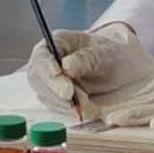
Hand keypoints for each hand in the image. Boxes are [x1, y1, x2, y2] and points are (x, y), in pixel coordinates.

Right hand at [26, 24, 153, 118]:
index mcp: (56, 42)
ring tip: (89, 100)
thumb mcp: (102, 53)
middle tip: (79, 99)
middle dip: (57, 92)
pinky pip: (56, 107)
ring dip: (66, 104)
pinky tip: (87, 106)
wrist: (115, 66)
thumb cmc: (108, 54)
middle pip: (38, 79)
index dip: (49, 73)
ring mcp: (47, 79)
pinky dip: (71, 110)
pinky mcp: (53, 95)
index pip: (42, 57)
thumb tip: (66, 67)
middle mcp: (46, 60)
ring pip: (45, 96)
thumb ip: (85, 59)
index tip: (67, 89)